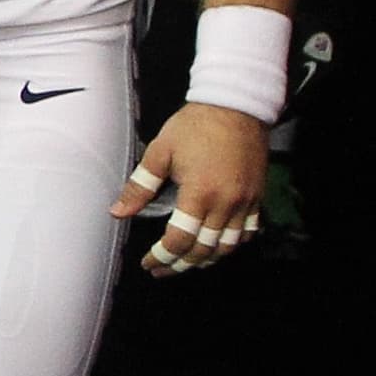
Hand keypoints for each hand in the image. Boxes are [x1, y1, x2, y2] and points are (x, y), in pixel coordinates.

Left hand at [115, 101, 267, 274]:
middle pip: (204, 250)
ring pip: (229, 245)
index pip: (179, 240)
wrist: (236, 106)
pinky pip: (249, 230)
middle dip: (180, 265)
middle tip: (162, 269)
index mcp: (199, 193)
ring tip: (188, 262)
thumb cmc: (196, 125)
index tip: (148, 262)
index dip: (161, 256)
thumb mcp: (160, 152)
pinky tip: (218, 244)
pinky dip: (233, 243)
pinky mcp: (257, 195)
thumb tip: (118, 212)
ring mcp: (245, 200)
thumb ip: (139, 187)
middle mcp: (226, 202)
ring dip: (208, 259)